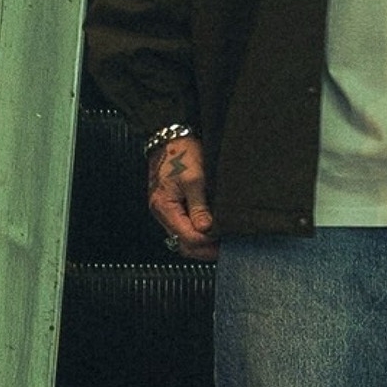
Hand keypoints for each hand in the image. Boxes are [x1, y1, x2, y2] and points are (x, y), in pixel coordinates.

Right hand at [148, 136, 218, 260]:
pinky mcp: (170, 205)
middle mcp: (161, 212)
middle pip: (182, 244)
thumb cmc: (180, 153)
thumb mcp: (194, 178)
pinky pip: (182, 227)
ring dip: (200, 243)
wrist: (170, 137)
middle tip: (224, 250)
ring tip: (219, 242)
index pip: (187, 238)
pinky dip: (195, 232)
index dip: (207, 243)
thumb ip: (199, 207)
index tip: (224, 241)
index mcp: (164, 207)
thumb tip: (206, 229)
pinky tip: (209, 230)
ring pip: (181, 238)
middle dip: (203, 249)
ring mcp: (165, 210)